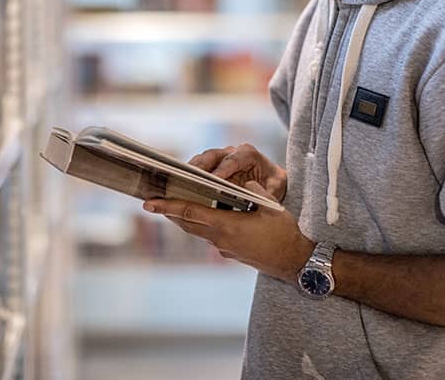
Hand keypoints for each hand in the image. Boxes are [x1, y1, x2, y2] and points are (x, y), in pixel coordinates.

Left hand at [143, 182, 312, 281]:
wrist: (294, 262)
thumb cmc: (285, 234)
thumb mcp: (272, 207)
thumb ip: (254, 192)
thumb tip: (244, 183)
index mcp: (228, 226)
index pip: (192, 213)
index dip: (169, 206)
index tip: (150, 203)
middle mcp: (221, 239)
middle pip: (188, 224)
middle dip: (169, 212)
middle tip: (152, 202)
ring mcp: (225, 248)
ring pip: (197, 231)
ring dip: (183, 219)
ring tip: (171, 207)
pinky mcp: (230, 252)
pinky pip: (209, 236)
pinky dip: (200, 225)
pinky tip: (202, 217)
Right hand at [189, 143, 287, 202]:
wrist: (271, 182)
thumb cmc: (274, 183)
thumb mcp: (276, 187)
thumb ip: (267, 192)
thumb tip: (256, 197)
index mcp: (248, 153)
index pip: (232, 160)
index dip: (222, 170)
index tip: (214, 180)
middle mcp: (232, 152)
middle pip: (212, 156)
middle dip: (200, 167)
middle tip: (189, 179)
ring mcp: (220, 158)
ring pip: (202, 160)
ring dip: (191, 171)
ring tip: (180, 183)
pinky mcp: (212, 167)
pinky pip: (198, 168)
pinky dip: (189, 176)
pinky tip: (181, 187)